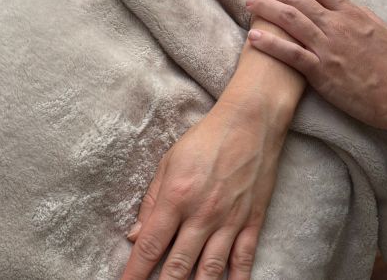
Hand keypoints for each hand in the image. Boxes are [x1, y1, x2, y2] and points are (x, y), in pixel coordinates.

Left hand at [122, 97, 283, 279]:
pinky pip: (243, 259)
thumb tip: (135, 235)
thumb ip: (152, 199)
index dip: (134, 275)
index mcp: (177, 196)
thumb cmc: (207, 137)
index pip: (149, 247)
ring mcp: (230, 219)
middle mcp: (202, 213)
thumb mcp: (170, 160)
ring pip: (210, 271)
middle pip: (178, 267)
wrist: (251, 121)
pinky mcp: (252, 219)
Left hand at [245, 0, 386, 130]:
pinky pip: (291, 55)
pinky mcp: (322, 73)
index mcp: (352, 13)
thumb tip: (343, 5)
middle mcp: (337, 26)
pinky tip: (253, 36)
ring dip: (266, 8)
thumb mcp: (380, 30)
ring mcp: (328, 48)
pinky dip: (270, 44)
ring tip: (249, 3)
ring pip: (290, 20)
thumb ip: (359, 14)